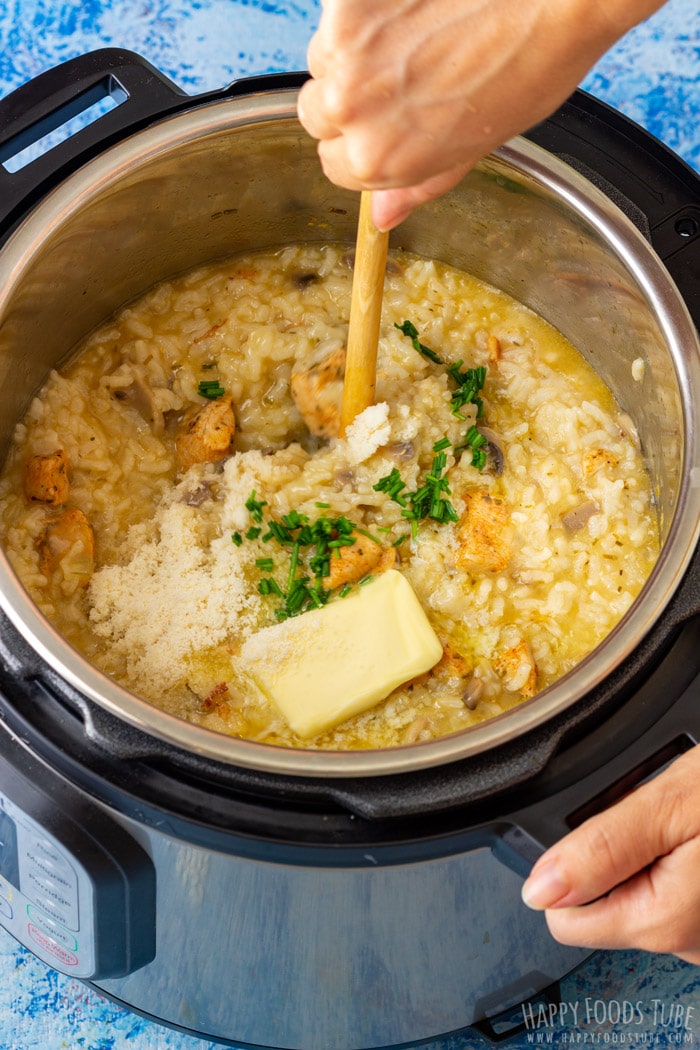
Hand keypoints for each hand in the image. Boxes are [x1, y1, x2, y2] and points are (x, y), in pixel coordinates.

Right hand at [297, 0, 664, 229]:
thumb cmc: (529, 66)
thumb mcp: (475, 146)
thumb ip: (418, 183)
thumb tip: (383, 218)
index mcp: (376, 159)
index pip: (331, 163)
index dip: (359, 142)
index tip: (385, 123)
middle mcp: (350, 108)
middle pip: (315, 111)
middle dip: (348, 98)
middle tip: (399, 76)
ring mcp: (345, 49)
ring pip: (323, 56)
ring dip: (355, 49)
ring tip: (414, 35)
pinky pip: (337, 11)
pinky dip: (366, 7)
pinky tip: (412, 5)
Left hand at [521, 745, 699, 963]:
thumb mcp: (668, 806)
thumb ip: (602, 848)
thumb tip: (539, 888)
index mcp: (661, 922)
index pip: (563, 917)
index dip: (569, 865)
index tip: (598, 827)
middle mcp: (684, 943)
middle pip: (600, 905)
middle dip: (614, 856)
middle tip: (652, 817)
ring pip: (636, 895)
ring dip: (647, 856)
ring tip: (678, 822)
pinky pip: (670, 892)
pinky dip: (672, 862)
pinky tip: (691, 835)